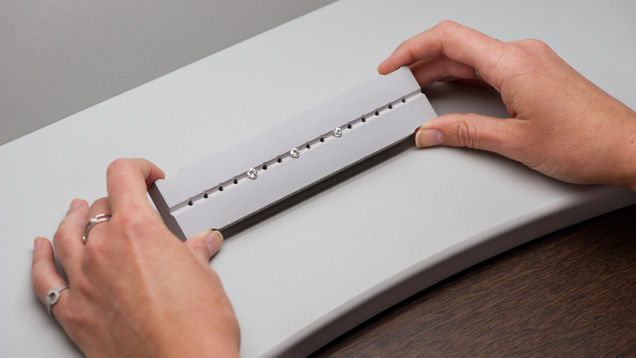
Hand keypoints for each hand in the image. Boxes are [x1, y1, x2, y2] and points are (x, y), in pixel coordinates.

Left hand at [31, 158, 239, 356]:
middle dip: (114, 203)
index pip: (123, 177)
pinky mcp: (74, 313)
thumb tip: (202, 245)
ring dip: (71, 219)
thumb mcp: (205, 278)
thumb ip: (196, 254)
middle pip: (96, 209)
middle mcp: (104, 251)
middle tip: (128, 207)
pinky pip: (44, 279)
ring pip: (64, 236)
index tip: (148, 177)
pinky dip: (40, 259)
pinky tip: (40, 249)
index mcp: (137, 231)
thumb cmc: (196, 327)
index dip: (138, 169)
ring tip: (77, 212)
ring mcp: (85, 282)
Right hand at [378, 21, 635, 190]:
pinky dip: (463, 77)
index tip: (392, 66)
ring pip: (472, 56)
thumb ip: (464, 133)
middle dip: (421, 64)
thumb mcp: (514, 143)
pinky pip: (489, 65)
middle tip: (398, 87)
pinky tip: (450, 92)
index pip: (448, 39)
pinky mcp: (535, 72)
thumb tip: (430, 131)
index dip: (411, 49)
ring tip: (417, 92)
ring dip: (441, 71)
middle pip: (456, 47)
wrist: (626, 148)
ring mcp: (530, 61)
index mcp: (513, 63)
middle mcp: (522, 54)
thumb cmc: (587, 142)